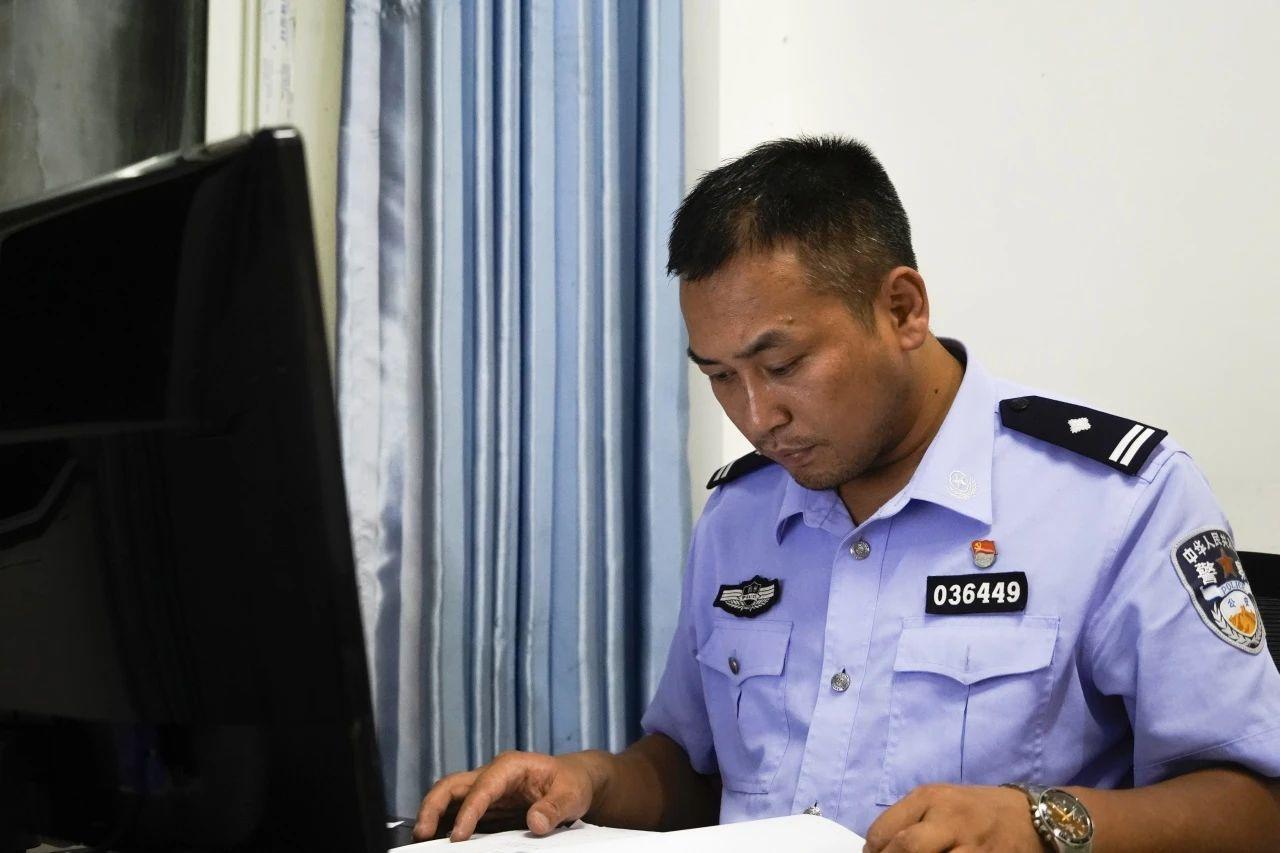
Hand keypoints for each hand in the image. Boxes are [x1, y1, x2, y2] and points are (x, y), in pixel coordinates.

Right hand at [413, 750, 600, 841]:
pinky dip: (445, 824)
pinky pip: (458, 812)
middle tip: (422, 834)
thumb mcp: (572, 794)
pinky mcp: (486, 806)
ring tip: (421, 840)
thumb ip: (555, 808)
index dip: (468, 812)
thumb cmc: (572, 783)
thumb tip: (536, 823)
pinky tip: (439, 841)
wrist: (575, 780)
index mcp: (510, 766)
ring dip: (433, 816)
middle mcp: (491, 774)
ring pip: (449, 797)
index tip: (458, 837)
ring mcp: (485, 789)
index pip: (482, 788)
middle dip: (433, 806)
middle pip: (452, 785)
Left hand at [864, 783, 1042, 852]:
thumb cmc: (974, 810)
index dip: (873, 850)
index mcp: (930, 798)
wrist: (1029, 817)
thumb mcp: (939, 802)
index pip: (885, 830)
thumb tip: (875, 848)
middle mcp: (949, 818)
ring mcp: (971, 844)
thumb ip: (909, 819)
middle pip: (906, 848)